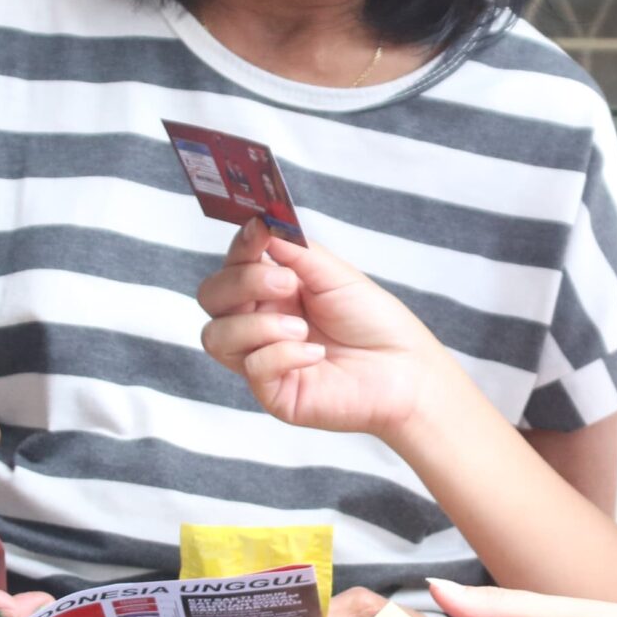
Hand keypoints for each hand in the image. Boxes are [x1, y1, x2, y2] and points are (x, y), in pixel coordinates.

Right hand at [196, 221, 448, 441]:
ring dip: (259, 325)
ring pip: (216, 336)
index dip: (240, 246)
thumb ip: (295, 251)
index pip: (233, 264)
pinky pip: (252, 368)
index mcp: (272, 290)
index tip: (258, 231)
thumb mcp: (335, 275)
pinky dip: (282, 355)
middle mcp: (259, 321)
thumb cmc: (374, 322)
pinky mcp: (272, 392)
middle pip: (211, 297)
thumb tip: (262, 224)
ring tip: (302, 329)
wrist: (405, 369)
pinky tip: (314, 355)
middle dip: (242, 283)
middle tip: (286, 282)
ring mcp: (261, 357)